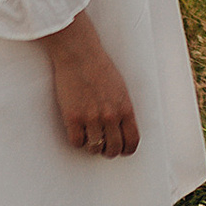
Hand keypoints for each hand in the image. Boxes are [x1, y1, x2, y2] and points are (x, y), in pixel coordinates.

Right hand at [42, 10, 139, 158]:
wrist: (80, 55)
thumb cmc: (100, 68)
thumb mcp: (121, 89)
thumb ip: (122, 109)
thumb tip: (122, 128)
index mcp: (125, 109)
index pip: (132, 141)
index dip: (127, 150)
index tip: (122, 150)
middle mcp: (110, 116)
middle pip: (113, 149)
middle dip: (108, 151)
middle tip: (103, 146)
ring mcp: (91, 118)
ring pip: (94, 148)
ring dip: (92, 146)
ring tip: (89, 136)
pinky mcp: (73, 118)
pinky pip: (76, 142)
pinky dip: (77, 140)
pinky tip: (77, 130)